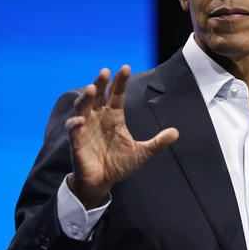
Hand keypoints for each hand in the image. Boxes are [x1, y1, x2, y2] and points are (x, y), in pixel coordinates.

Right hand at [64, 65, 178, 208]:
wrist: (103, 182)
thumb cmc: (119, 164)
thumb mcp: (142, 153)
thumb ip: (158, 143)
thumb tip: (176, 132)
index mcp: (114, 117)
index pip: (116, 95)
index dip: (120, 82)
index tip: (125, 68)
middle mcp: (99, 118)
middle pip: (98, 95)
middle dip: (101, 83)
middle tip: (105, 72)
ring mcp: (86, 127)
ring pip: (83, 107)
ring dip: (86, 98)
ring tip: (91, 89)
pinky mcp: (76, 140)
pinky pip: (72, 129)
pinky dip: (74, 123)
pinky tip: (80, 121)